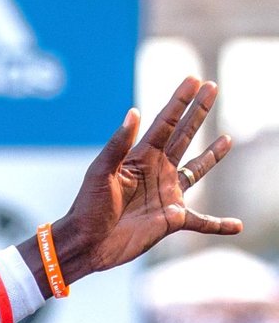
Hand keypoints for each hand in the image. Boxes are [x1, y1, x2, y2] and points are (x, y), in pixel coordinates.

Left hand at [49, 77, 240, 286]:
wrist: (86, 243)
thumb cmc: (87, 208)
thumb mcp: (99, 173)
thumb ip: (118, 145)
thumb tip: (133, 112)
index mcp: (140, 158)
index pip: (165, 123)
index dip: (180, 101)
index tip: (194, 79)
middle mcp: (157, 172)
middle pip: (183, 136)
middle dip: (198, 112)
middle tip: (213, 88)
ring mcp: (166, 195)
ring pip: (196, 170)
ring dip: (212, 156)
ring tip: (227, 139)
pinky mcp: (171, 220)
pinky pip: (202, 221)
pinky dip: (218, 224)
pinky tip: (236, 225)